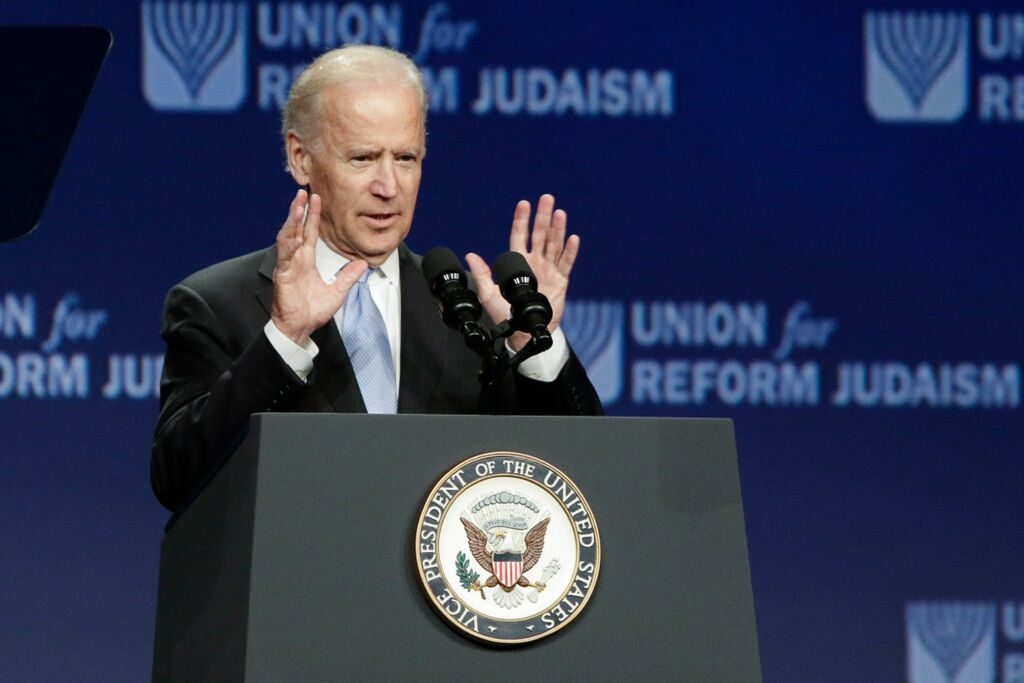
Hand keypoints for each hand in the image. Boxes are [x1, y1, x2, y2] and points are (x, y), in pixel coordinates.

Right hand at [271, 189, 367, 342]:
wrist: (300, 328)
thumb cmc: (312, 311)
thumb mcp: (338, 291)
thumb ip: (348, 276)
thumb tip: (363, 264)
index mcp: (306, 260)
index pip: (309, 232)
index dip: (312, 216)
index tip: (316, 198)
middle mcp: (296, 259)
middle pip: (297, 229)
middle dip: (300, 210)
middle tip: (304, 192)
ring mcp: (288, 266)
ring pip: (288, 237)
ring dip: (292, 221)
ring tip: (297, 205)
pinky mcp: (283, 275)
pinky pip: (285, 256)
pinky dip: (289, 244)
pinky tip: (295, 234)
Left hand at [466, 194, 579, 349]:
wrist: (524, 331)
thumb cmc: (506, 313)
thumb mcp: (488, 294)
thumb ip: (482, 274)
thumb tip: (470, 256)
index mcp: (518, 261)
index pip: (520, 235)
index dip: (522, 219)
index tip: (524, 203)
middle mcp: (535, 262)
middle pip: (540, 234)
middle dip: (543, 216)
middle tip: (547, 199)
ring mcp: (549, 270)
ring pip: (554, 244)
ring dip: (557, 229)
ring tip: (560, 213)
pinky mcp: (560, 280)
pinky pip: (566, 263)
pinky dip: (570, 251)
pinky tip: (572, 238)